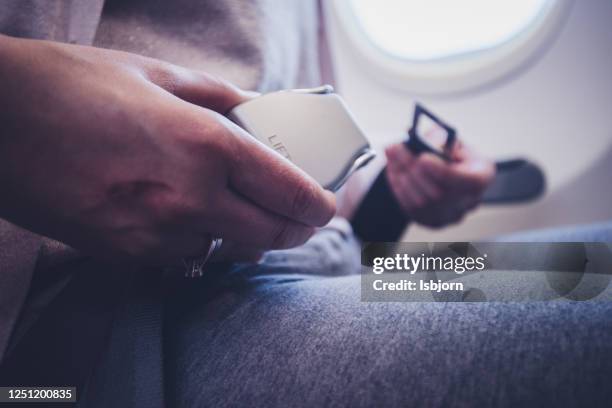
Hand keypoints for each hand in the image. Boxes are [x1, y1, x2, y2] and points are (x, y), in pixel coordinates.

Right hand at [0, 35, 334, 264]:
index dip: (321, 203)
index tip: (328, 203)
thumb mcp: (159, 75)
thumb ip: (225, 100)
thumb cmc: (74, 86)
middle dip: (296, 227)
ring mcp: (155, 236)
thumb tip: (263, 116)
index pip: (291, 193)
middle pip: (273, 235)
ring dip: (242, 233)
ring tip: (229, 203)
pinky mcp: (125, 256)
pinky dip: (196, 239)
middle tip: (298, 212)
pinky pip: (182, 257)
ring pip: (227, 250)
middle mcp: (187, 200)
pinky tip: (177, 210)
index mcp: (205, 146)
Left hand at [385, 142, 494, 227]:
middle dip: (412, 168)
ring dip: (400, 175)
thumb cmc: (452, 154)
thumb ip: (439, 139)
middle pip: (439, 193)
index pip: (469, 182)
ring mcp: (449, 216)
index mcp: (482, 177)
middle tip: (395, 147)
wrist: (448, 172)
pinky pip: (410, 208)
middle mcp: (469, 202)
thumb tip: (419, 139)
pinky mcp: (431, 221)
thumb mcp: (452, 140)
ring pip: (421, 202)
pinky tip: (392, 168)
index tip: (422, 158)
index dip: (443, 172)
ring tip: (391, 153)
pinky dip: (397, 186)